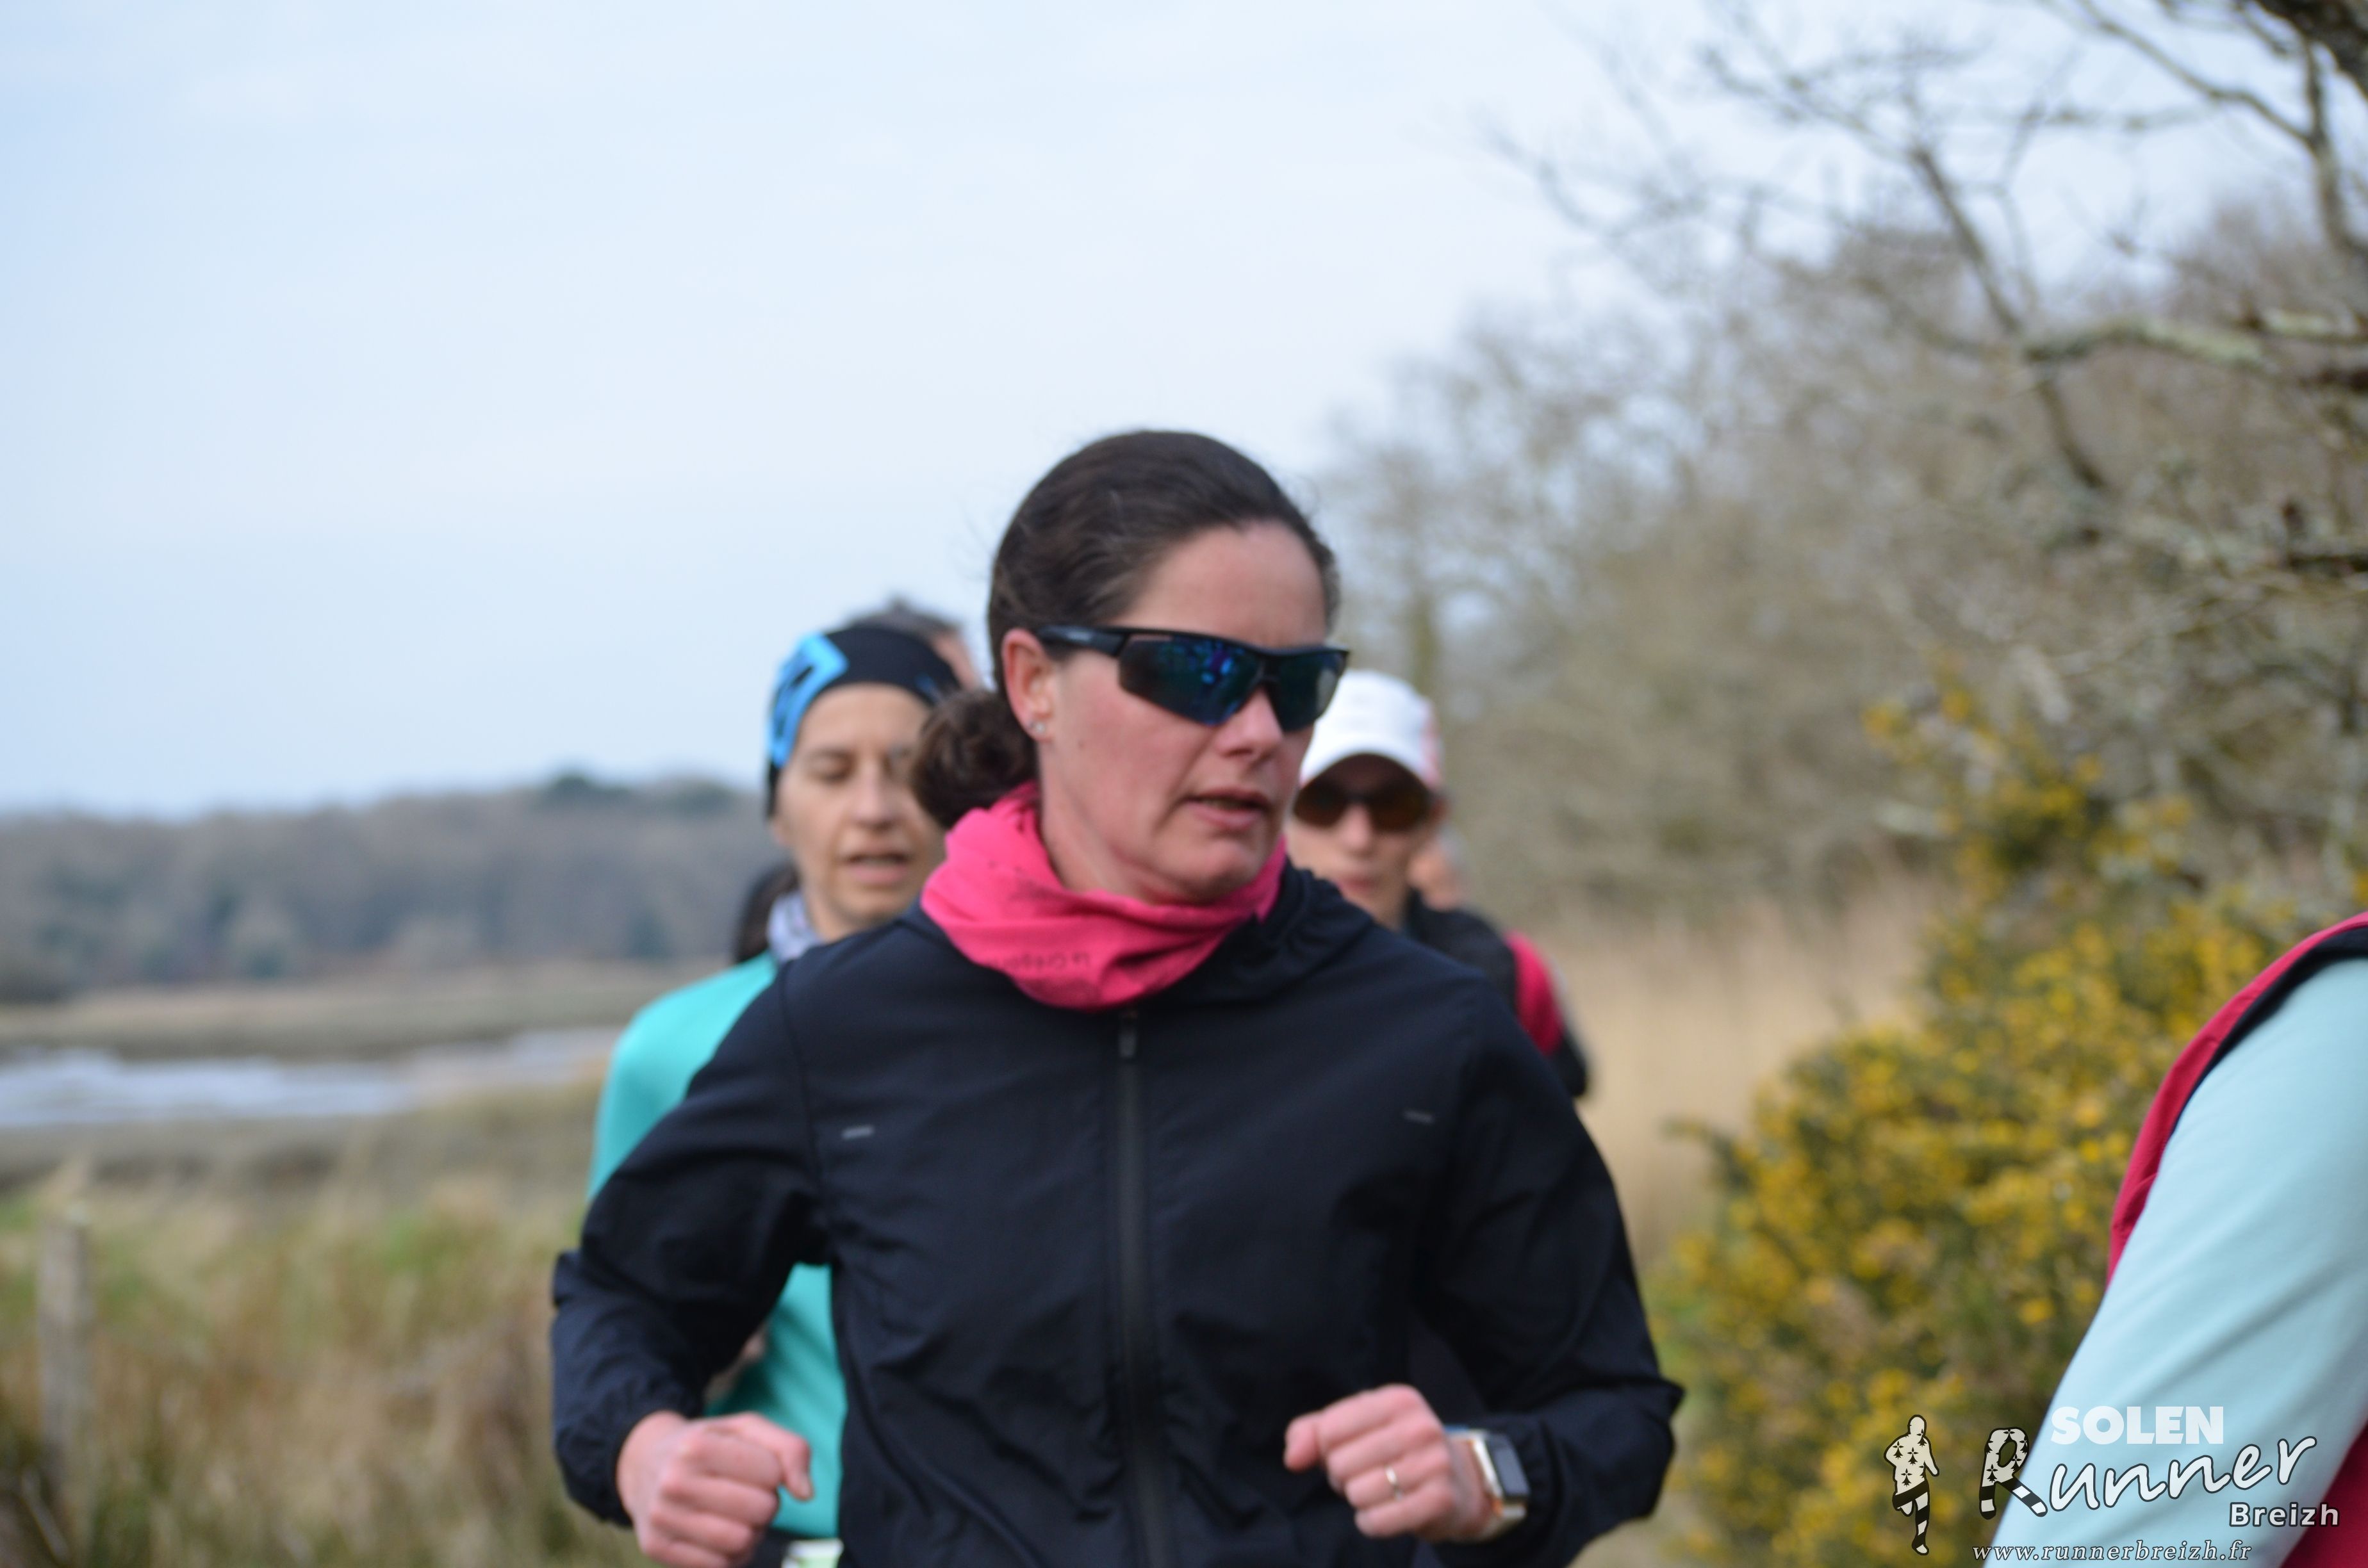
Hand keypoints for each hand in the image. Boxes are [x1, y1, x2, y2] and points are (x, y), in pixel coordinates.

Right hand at [616, 1410, 812, 1567]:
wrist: (643, 1462)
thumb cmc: (709, 1443)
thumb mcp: (747, 1428)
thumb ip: (790, 1449)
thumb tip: (806, 1494)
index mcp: (697, 1446)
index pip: (772, 1474)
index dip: (774, 1473)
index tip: (755, 1467)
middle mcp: (673, 1482)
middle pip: (761, 1511)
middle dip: (765, 1505)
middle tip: (748, 1495)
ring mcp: (660, 1517)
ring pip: (741, 1542)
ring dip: (751, 1532)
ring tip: (737, 1516)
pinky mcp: (655, 1546)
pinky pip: (719, 1565)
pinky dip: (730, 1554)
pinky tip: (719, 1534)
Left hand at [1283, 1384, 1493, 1541]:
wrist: (1458, 1482)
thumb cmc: (1393, 1451)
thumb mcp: (1355, 1428)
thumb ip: (1312, 1433)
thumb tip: (1292, 1458)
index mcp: (1398, 1399)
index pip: (1329, 1429)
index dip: (1326, 1449)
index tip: (1348, 1450)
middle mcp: (1420, 1426)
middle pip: (1339, 1463)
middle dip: (1342, 1477)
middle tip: (1367, 1474)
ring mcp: (1435, 1463)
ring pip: (1356, 1493)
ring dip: (1357, 1500)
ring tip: (1379, 1491)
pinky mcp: (1440, 1500)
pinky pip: (1377, 1520)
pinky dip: (1370, 1523)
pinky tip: (1384, 1512)